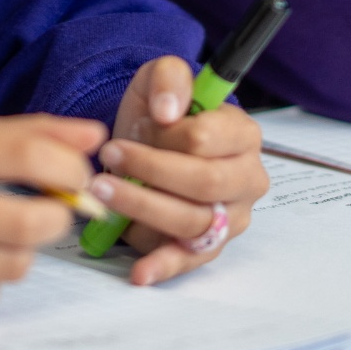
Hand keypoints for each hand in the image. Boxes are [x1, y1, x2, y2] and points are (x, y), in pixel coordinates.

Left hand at [91, 55, 269, 286]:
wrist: (145, 142)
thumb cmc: (159, 115)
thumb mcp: (160, 78)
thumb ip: (169, 77)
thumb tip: (170, 110)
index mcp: (243, 134)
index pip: (207, 140)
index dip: (167, 135)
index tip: (138, 127)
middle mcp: (246, 179)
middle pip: (203, 183)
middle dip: (150, 171)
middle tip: (110, 157)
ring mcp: (230, 217)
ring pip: (191, 220)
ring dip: (143, 208)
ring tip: (104, 191)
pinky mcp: (208, 246)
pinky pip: (189, 260)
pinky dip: (163, 267)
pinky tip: (140, 272)